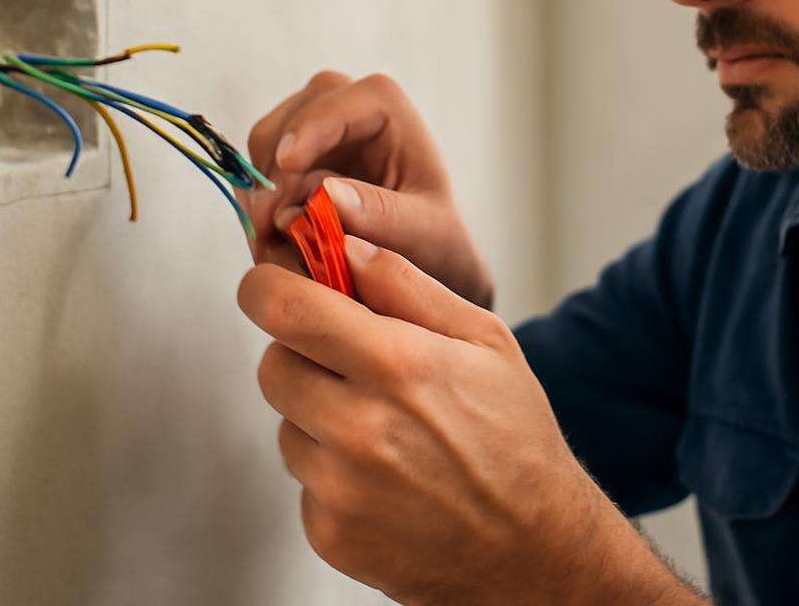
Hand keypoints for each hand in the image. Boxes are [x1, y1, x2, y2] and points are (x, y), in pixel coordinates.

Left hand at [237, 238, 698, 605]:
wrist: (532, 550)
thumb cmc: (516, 440)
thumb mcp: (487, 341)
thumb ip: (410, 286)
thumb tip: (350, 248)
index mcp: (397, 366)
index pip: (284, 309)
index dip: (266, 288)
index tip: (272, 287)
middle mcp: (360, 427)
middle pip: (273, 365)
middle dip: (301, 354)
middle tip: (351, 365)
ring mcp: (340, 487)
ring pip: (286, 423)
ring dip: (317, 416)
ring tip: (383, 428)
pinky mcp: (329, 533)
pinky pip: (302, 480)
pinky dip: (330, 471)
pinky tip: (382, 475)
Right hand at [240, 71, 493, 307]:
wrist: (422, 254)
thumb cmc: (433, 234)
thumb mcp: (423, 230)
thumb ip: (381, 213)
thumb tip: (325, 193)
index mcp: (384, 104)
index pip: (331, 103)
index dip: (306, 131)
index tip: (288, 166)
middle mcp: (341, 102)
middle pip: (286, 123)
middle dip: (277, 177)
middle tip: (272, 229)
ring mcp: (310, 125)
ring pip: (264, 148)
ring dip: (264, 196)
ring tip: (280, 242)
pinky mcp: (291, 154)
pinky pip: (257, 171)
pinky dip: (261, 204)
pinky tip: (278, 237)